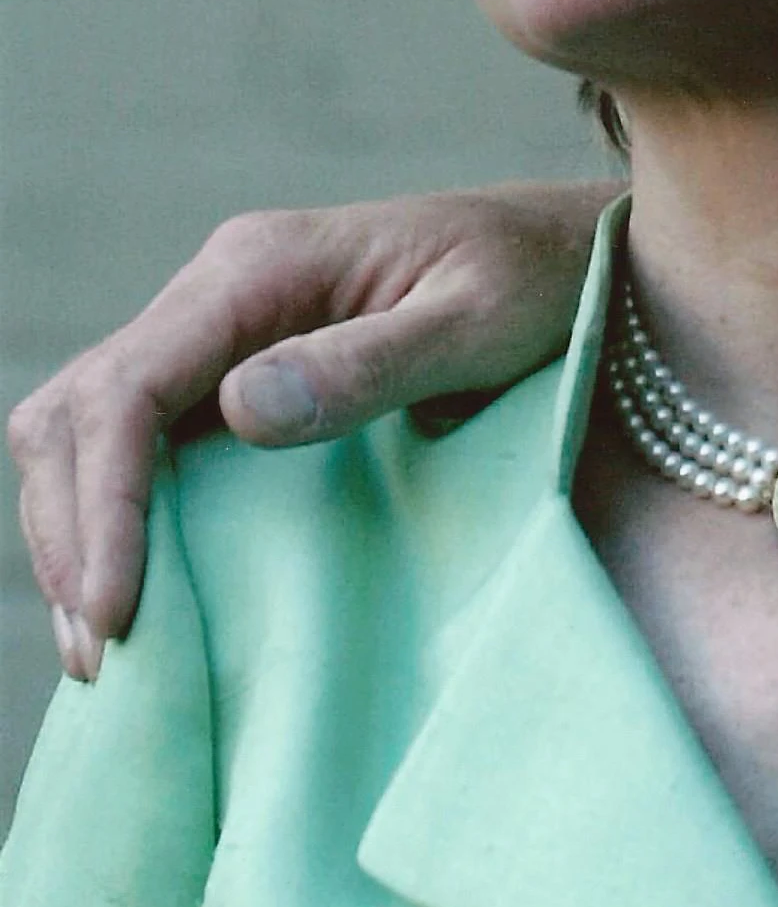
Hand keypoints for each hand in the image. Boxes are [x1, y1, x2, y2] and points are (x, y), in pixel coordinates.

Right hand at [8, 179, 618, 680]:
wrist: (575, 248)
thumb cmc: (541, 281)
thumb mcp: (478, 322)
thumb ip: (370, 365)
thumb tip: (239, 410)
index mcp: (263, 264)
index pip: (129, 385)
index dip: (102, 503)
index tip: (116, 614)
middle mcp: (224, 285)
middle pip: (82, 407)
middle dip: (72, 530)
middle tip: (103, 658)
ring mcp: (225, 325)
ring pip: (92, 424)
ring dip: (80, 528)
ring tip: (108, 648)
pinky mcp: (240, 365)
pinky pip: (143, 438)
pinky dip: (117, 514)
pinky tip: (144, 591)